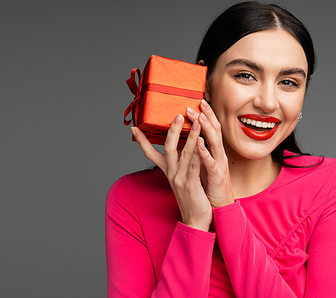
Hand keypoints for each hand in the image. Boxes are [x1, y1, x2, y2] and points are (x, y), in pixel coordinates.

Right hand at [131, 114, 211, 231]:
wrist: (194, 220)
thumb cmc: (191, 198)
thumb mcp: (180, 180)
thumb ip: (177, 165)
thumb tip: (176, 151)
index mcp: (168, 171)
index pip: (151, 153)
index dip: (142, 141)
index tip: (133, 128)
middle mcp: (171, 173)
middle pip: (168, 147)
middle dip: (172, 130)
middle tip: (177, 114)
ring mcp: (180, 178)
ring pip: (183, 152)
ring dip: (190, 135)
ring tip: (195, 121)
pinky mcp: (191, 184)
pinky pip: (194, 165)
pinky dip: (197, 152)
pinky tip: (201, 141)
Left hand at [186, 100, 234, 207]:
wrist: (219, 209)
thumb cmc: (208, 187)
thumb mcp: (201, 166)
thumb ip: (195, 152)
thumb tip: (186, 139)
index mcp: (213, 152)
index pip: (210, 129)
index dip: (205, 115)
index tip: (196, 102)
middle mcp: (217, 156)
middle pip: (214, 131)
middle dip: (206, 116)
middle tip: (196, 103)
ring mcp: (218, 165)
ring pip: (215, 143)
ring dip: (207, 129)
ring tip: (199, 117)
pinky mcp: (217, 177)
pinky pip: (211, 163)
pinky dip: (205, 153)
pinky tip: (200, 144)